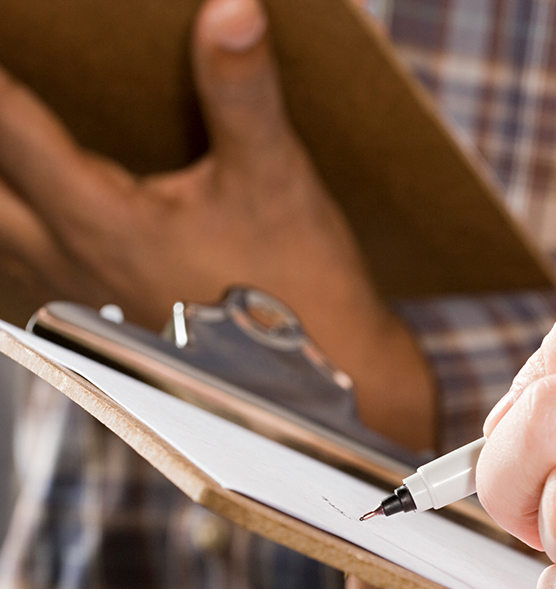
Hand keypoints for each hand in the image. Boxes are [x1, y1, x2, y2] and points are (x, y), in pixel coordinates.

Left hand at [0, 0, 434, 448]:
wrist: (323, 383)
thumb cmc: (299, 291)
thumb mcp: (275, 178)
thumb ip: (242, 90)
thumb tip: (230, 10)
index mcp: (101, 218)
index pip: (8, 124)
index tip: (4, 29)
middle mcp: (66, 258)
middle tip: (3, 90)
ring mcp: (70, 295)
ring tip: (6, 154)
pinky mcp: (88, 321)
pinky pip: (8, 272)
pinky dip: (3, 236)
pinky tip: (21, 221)